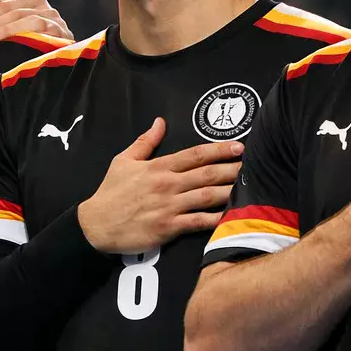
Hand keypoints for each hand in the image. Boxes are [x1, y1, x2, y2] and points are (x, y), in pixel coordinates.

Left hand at [0, 0, 71, 42]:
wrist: (61, 68)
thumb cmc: (34, 49)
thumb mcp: (15, 32)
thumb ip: (1, 19)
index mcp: (32, 4)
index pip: (8, 1)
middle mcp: (45, 9)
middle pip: (15, 9)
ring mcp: (55, 21)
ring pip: (27, 18)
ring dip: (6, 27)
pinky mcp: (62, 34)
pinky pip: (42, 29)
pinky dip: (26, 33)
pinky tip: (14, 42)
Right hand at [76, 118, 242, 253]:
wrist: (97, 224)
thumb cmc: (110, 192)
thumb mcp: (123, 161)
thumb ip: (145, 142)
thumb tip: (160, 122)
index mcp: (158, 167)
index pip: (194, 154)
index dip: (219, 150)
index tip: (239, 147)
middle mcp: (167, 184)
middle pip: (207, 174)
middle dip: (233, 168)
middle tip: (253, 165)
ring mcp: (170, 206)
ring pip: (208, 196)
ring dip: (231, 191)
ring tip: (250, 187)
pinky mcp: (169, 227)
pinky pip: (199, 222)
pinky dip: (217, 219)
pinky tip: (233, 216)